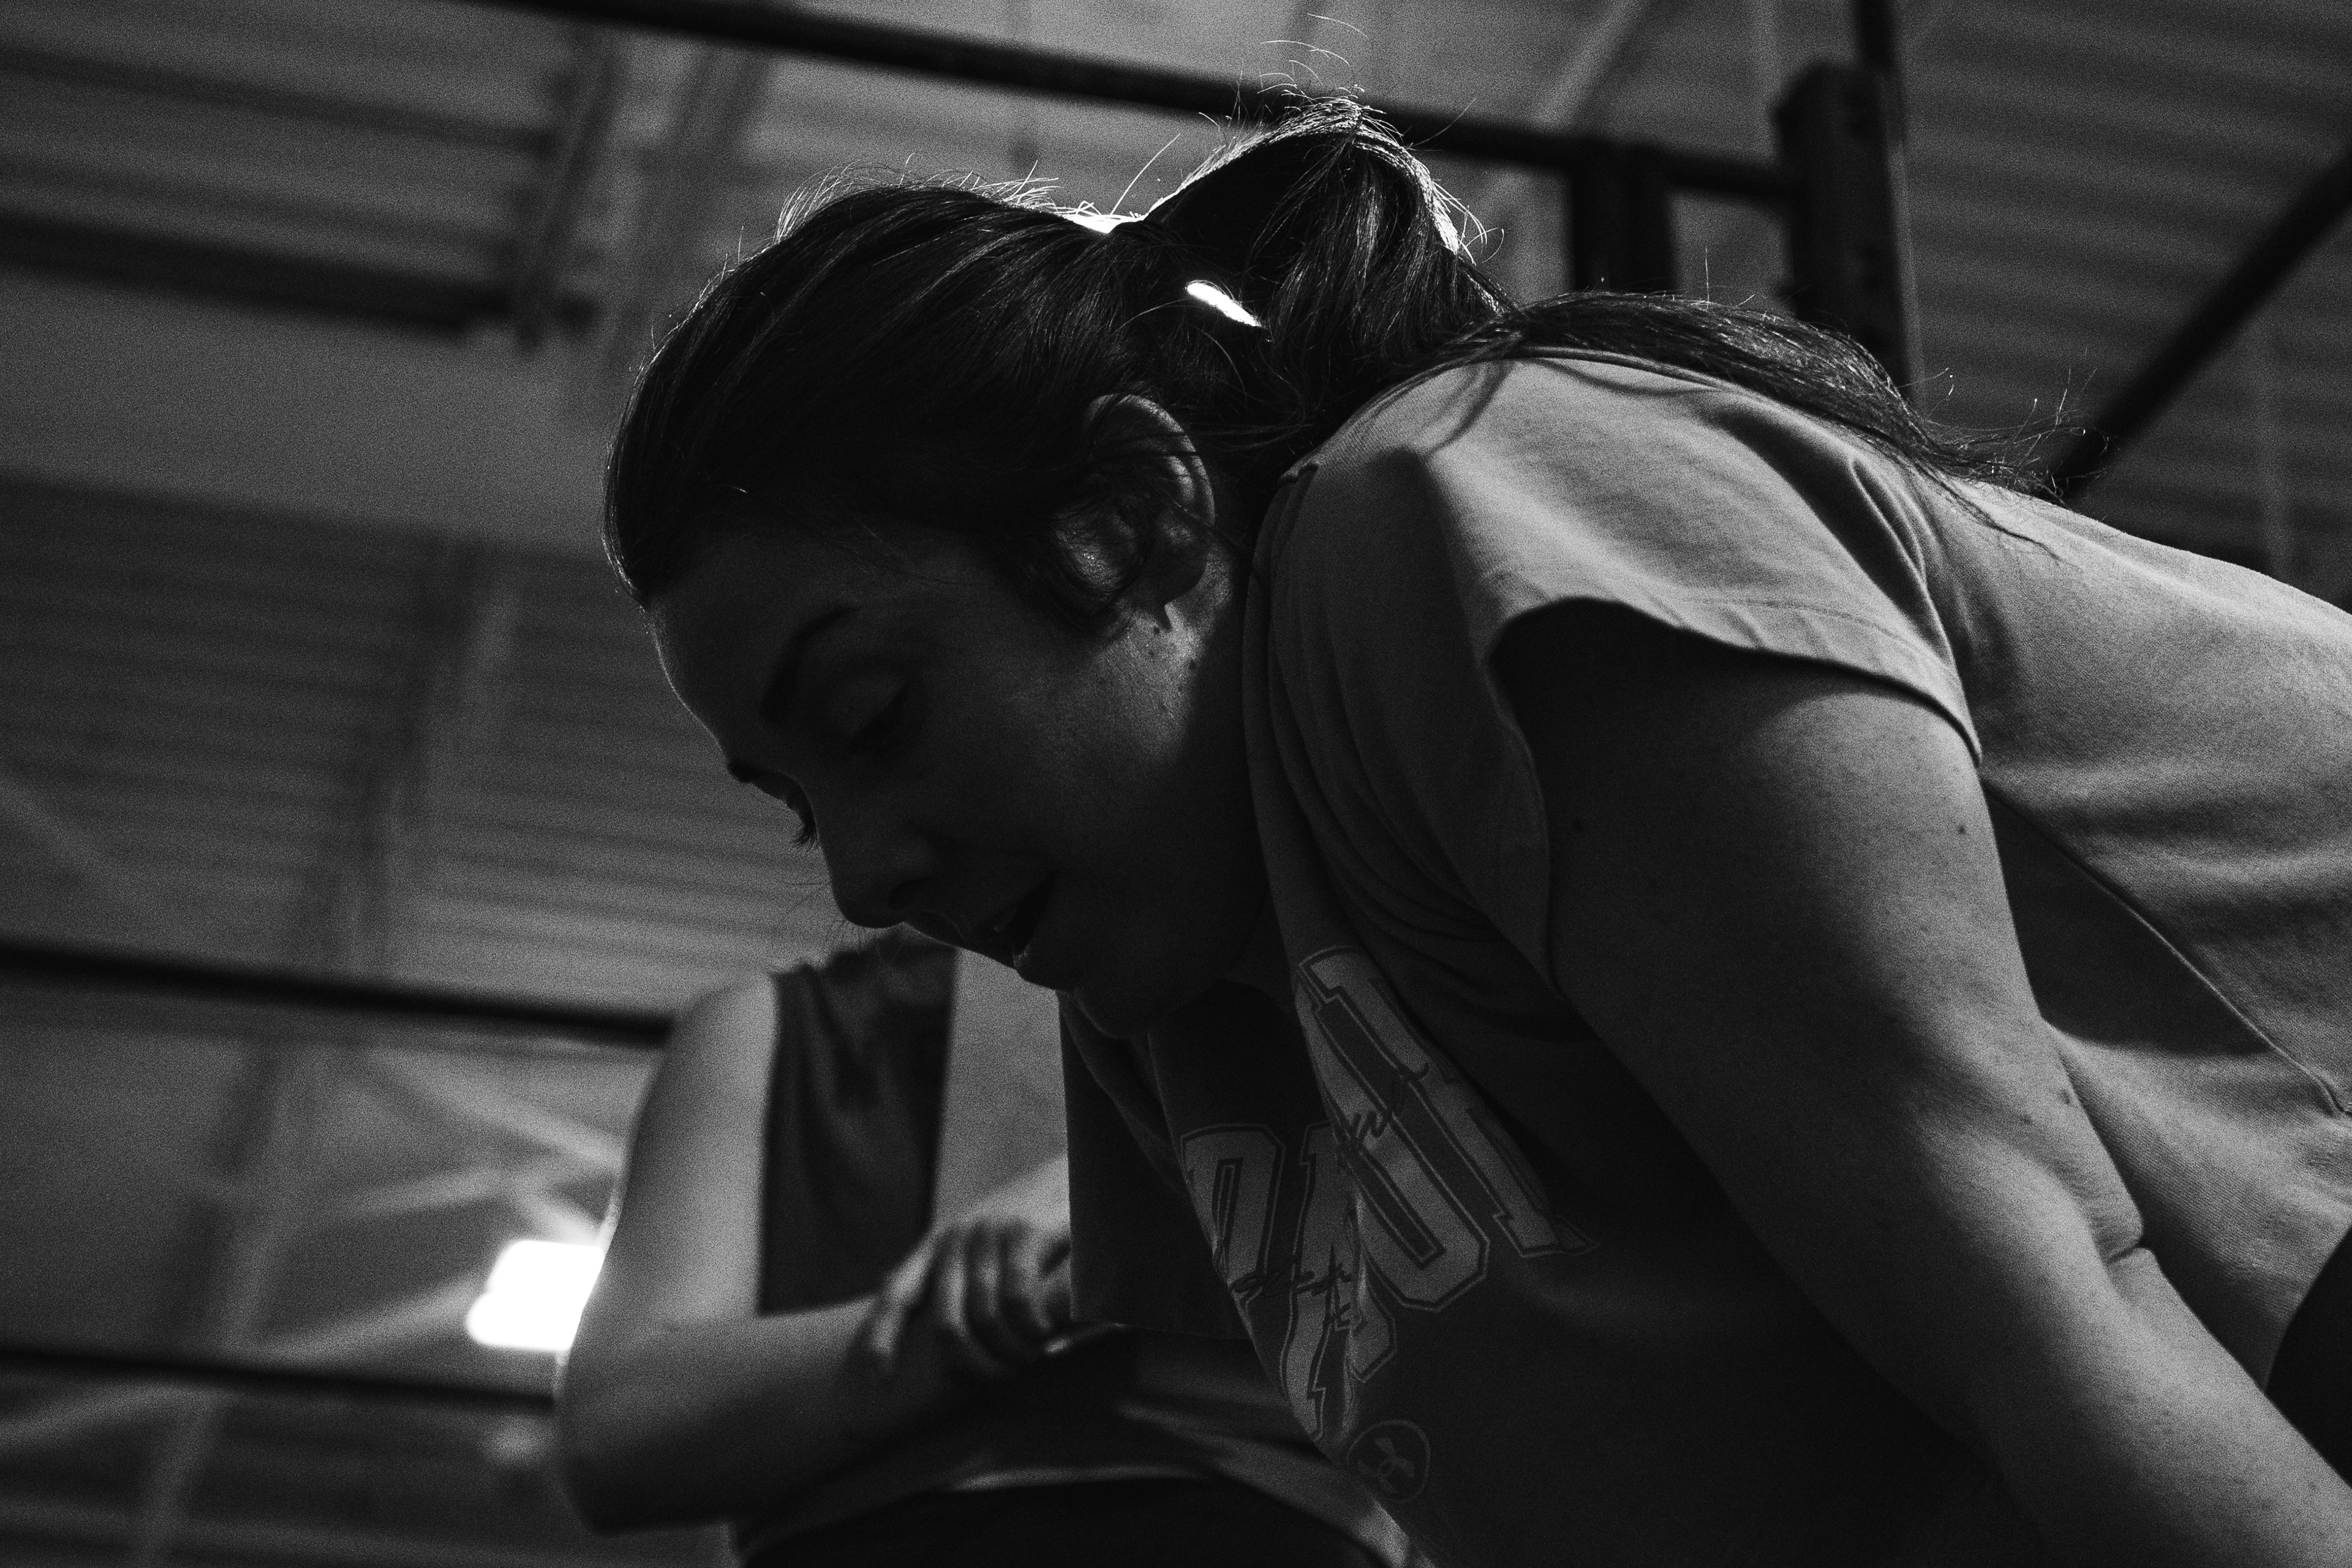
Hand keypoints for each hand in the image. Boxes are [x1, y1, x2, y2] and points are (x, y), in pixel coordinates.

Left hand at [855, 1156, 1077, 1380]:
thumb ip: (945, 1263)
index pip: (897, 1294)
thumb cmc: (1031, 1216)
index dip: (881, 1337)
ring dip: (1009, 1351)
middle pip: (947, 1325)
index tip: (877, 1377)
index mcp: (938, 1243)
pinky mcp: (1025, 1232)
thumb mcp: (980, 1238)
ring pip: (984, 1318)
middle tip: (1000, 1376)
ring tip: (1030, 1357)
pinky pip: (1017, 1300)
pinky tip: (1045, 1334)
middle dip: (973, 1365)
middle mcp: (957, 1236)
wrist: (1078, 1174)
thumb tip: (885, 1282)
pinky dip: (1031, 1328)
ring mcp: (989, 1233)